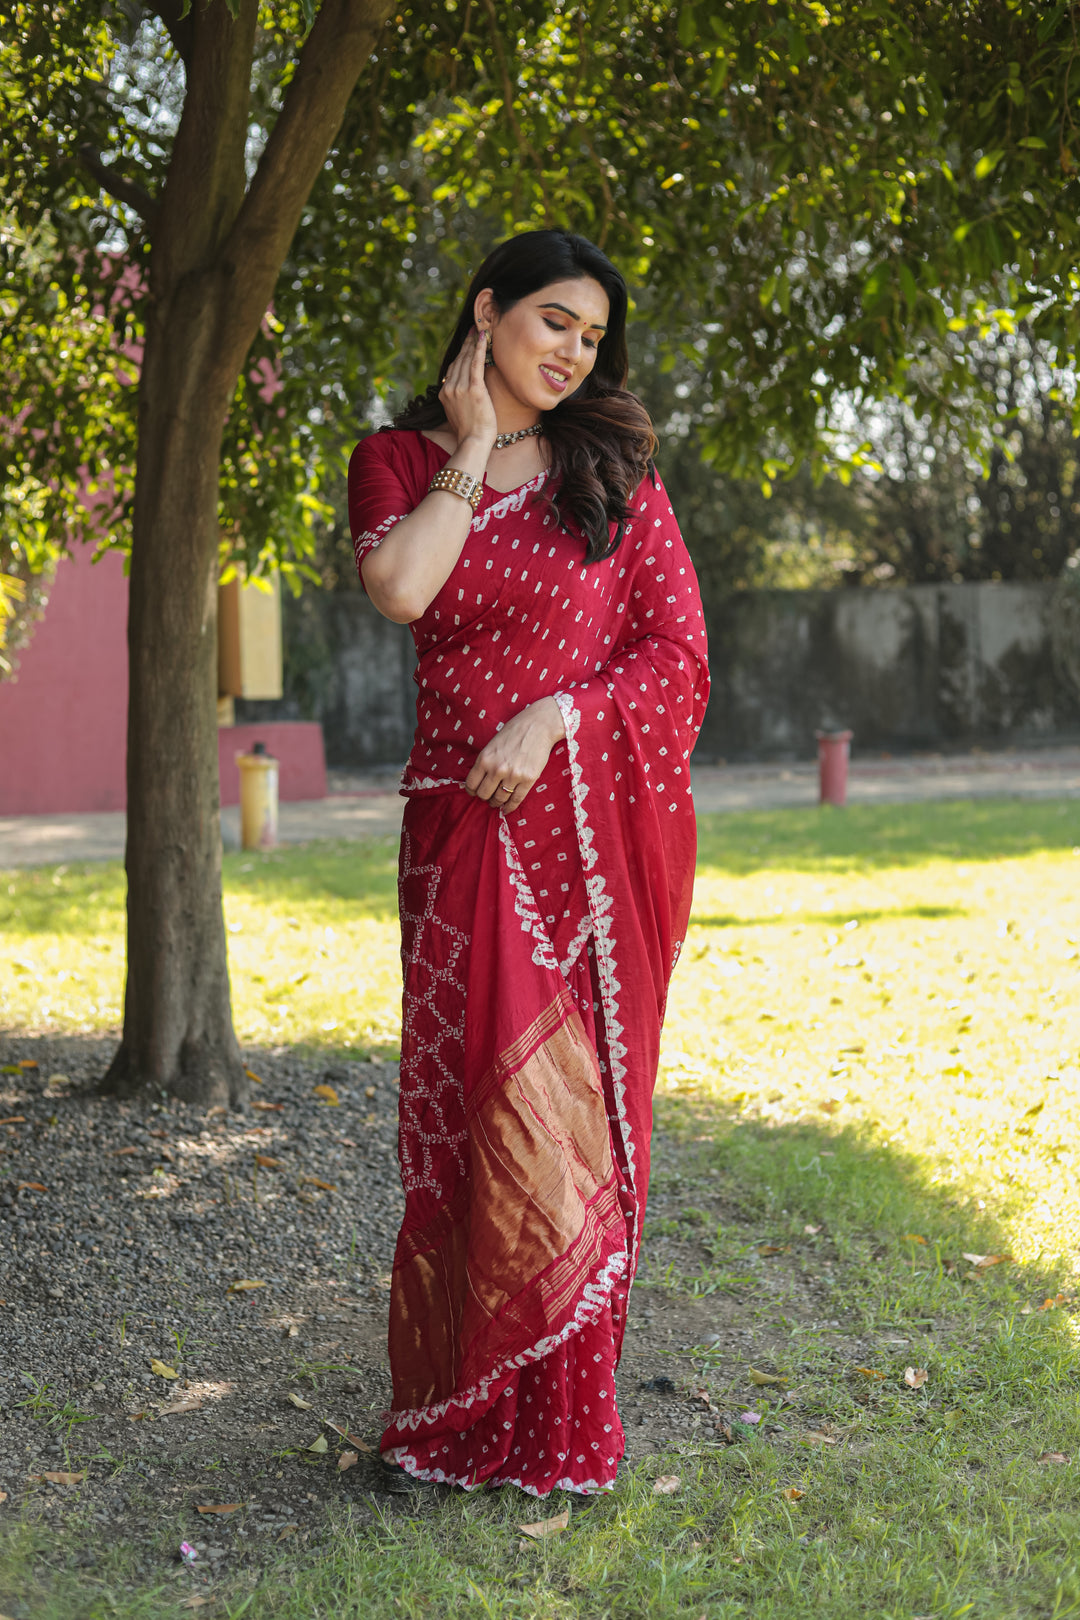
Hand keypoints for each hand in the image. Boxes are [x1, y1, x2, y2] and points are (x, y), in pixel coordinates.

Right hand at [438, 327, 496, 453]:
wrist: (473, 442)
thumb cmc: (469, 433)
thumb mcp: (457, 414)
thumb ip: (457, 401)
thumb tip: (463, 394)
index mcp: (445, 394)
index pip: (452, 369)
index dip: (460, 355)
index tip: (466, 344)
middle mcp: (450, 388)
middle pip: (458, 360)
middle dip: (466, 343)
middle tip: (473, 329)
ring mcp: (460, 388)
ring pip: (466, 359)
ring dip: (472, 343)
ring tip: (479, 330)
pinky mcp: (474, 389)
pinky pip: (475, 363)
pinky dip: (479, 349)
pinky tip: (483, 337)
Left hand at [465, 698, 566, 811]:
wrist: (539, 725)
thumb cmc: (515, 731)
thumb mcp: (492, 744)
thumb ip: (486, 761)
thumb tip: (481, 779)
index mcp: (485, 758)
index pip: (471, 784)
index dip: (471, 791)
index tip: (474, 792)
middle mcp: (497, 769)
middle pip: (484, 794)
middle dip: (484, 797)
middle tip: (487, 796)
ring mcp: (513, 775)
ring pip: (499, 799)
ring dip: (496, 802)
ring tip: (497, 802)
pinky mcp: (528, 779)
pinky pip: (516, 800)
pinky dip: (510, 807)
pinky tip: (507, 809)